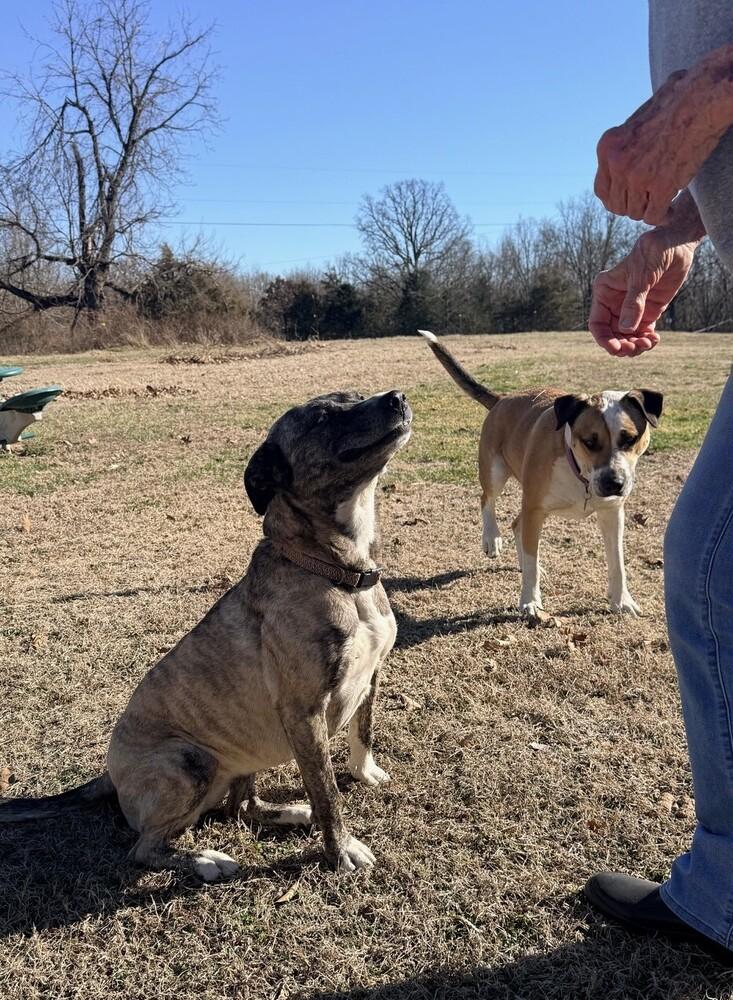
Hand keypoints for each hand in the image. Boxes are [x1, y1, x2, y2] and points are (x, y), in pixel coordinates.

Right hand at [589, 230, 697, 356]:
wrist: (677, 243)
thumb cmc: (655, 251)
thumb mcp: (643, 275)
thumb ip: (634, 303)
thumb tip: (626, 330)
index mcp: (605, 291)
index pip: (597, 323)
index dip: (604, 339)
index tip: (616, 348)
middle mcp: (614, 302)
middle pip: (611, 334)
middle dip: (622, 345)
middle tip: (636, 348)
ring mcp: (630, 309)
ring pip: (626, 337)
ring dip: (634, 346)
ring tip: (648, 344)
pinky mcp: (647, 312)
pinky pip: (641, 334)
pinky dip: (646, 341)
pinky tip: (654, 340)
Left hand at [595, 65, 730, 224]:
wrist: (699, 99)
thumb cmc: (674, 105)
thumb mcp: (635, 124)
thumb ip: (623, 150)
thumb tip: (619, 173)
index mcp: (607, 147)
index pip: (602, 190)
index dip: (617, 199)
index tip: (631, 198)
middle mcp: (616, 163)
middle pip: (617, 206)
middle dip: (633, 207)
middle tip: (649, 203)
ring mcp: (636, 176)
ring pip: (635, 213)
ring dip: (649, 211)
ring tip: (662, 203)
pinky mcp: (660, 185)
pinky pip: (653, 216)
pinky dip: (662, 217)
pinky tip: (670, 211)